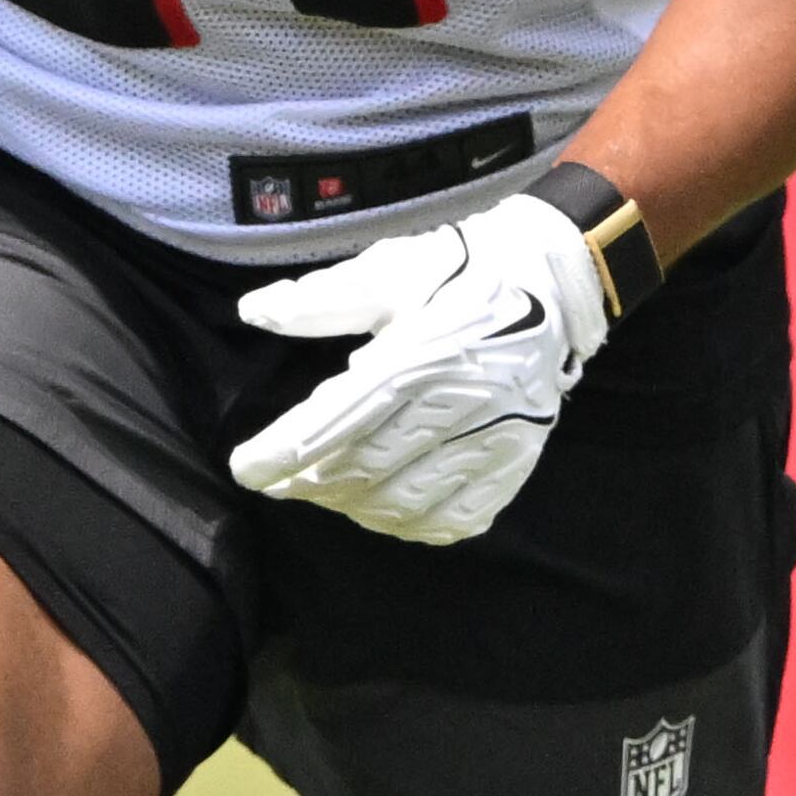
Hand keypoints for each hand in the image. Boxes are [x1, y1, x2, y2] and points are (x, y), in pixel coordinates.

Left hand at [225, 190, 606, 542]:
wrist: (550, 282)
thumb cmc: (457, 271)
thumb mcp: (389, 271)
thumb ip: (322, 299)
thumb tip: (254, 311)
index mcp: (424, 352)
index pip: (339, 418)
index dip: (285, 451)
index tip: (245, 469)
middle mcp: (463, 403)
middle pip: (369, 467)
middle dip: (312, 482)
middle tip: (278, 481)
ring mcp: (497, 439)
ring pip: (409, 500)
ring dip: (354, 506)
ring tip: (321, 491)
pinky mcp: (518, 462)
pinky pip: (459, 517)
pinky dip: (411, 524)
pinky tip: (382, 509)